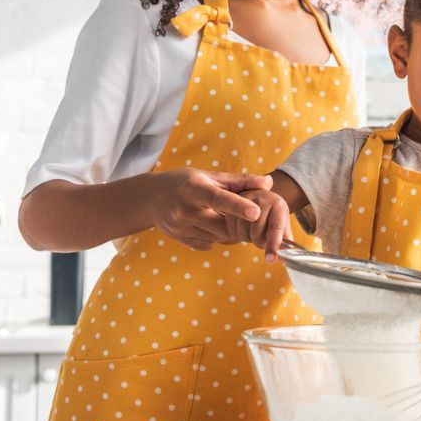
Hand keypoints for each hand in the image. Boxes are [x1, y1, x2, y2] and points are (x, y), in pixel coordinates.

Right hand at [148, 169, 272, 250]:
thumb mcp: (208, 176)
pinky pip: (209, 244)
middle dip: (239, 223)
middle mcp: (185, 210)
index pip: (218, 198)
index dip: (238, 206)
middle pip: (222, 225)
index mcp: (194, 189)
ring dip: (229, 231)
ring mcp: (181, 227)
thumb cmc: (184, 182)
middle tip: (249, 216)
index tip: (256, 212)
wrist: (150, 198)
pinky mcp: (181, 239)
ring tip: (226, 217)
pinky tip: (212, 225)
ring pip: (218, 237)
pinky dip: (217, 238)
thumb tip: (269, 182)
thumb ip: (239, 181)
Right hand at [224, 189, 292, 261]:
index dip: (273, 245)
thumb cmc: (274, 214)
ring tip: (253, 231)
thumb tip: (284, 259)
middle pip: (257, 234)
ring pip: (243, 233)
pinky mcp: (232, 206)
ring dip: (248, 239)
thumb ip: (285, 242)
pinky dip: (237, 235)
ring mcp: (246, 201)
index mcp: (278, 206)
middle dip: (260, 242)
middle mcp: (263, 200)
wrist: (261, 197)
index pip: (275, 228)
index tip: (270, 260)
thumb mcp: (283, 224)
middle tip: (263, 238)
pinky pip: (232, 230)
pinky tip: (244, 229)